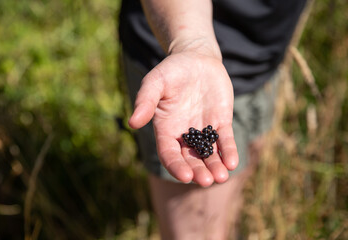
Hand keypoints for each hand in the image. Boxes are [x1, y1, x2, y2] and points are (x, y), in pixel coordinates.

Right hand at [129, 50, 238, 186]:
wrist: (196, 59)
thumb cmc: (171, 71)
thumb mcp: (155, 82)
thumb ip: (145, 101)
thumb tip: (132, 123)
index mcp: (166, 130)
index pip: (169, 154)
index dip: (176, 166)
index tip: (186, 176)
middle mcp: (184, 135)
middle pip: (190, 159)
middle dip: (199, 171)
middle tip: (207, 181)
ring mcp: (203, 130)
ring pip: (209, 154)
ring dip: (215, 167)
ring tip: (222, 176)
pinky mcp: (221, 123)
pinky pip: (225, 140)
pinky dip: (228, 151)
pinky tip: (232, 162)